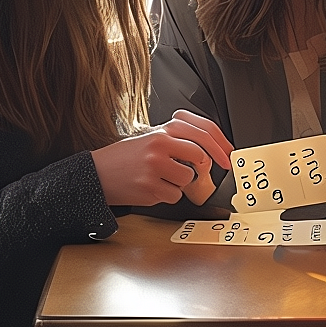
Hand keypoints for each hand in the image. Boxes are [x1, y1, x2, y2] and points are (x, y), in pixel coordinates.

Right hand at [91, 110, 232, 205]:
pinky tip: (152, 188)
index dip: (221, 146)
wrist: (97, 173)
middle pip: (200, 156)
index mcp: (163, 130)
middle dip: (203, 168)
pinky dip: (167, 195)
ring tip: (161, 178)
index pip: (202, 131)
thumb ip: (177, 140)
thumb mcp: (151, 138)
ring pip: (188, 179)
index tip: (228, 157)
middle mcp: (160, 145)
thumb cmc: (126, 157)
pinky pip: (174, 195)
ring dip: (179, 183)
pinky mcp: (150, 187)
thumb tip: (209, 151)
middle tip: (201, 172)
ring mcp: (155, 167)